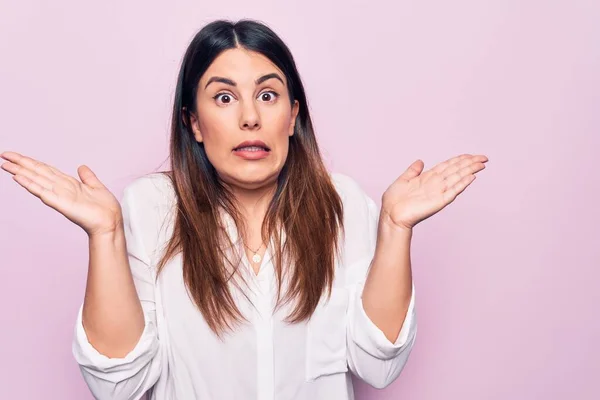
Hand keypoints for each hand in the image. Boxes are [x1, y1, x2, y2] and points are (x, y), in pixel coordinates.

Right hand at [1, 151, 122, 235]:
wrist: (111, 222)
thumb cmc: (104, 208)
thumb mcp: (96, 186)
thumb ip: (87, 177)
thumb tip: (81, 166)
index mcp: (68, 183)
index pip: (45, 170)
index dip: (31, 162)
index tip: (15, 156)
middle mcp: (61, 188)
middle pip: (37, 173)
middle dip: (21, 164)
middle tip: (3, 155)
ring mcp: (60, 196)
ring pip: (37, 181)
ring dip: (21, 172)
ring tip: (6, 165)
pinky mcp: (62, 204)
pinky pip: (43, 193)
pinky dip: (31, 185)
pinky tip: (19, 178)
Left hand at [381, 154, 487, 230]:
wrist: (390, 213)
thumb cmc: (394, 200)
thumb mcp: (403, 180)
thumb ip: (413, 170)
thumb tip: (420, 161)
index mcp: (428, 178)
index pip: (448, 165)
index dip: (460, 159)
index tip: (471, 155)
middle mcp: (436, 183)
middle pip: (456, 170)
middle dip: (470, 163)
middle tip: (483, 157)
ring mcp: (438, 192)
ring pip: (457, 178)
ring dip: (469, 170)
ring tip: (481, 164)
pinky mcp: (439, 201)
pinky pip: (453, 191)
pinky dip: (462, 184)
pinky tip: (471, 177)